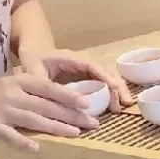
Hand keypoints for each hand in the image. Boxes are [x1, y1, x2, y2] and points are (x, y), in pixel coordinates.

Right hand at [0, 73, 100, 152]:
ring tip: (75, 133)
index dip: (68, 95)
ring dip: (56, 128)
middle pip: (45, 106)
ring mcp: (2, 111)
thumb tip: (68, 102)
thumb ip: (37, 90)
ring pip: (34, 120)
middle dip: (70, 115)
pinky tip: (38, 147)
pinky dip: (24, 141)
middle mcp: (13, 94)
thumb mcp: (15, 84)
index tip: (86, 103)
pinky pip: (11, 135)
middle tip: (91, 123)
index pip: (48, 87)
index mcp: (20, 81)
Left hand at [18, 47, 133, 110]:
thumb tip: (59, 103)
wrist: (35, 53)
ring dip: (116, 90)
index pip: (90, 64)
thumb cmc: (34, 61)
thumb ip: (45, 86)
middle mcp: (81, 61)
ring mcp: (86, 68)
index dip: (103, 75)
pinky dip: (110, 93)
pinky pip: (101, 83)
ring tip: (124, 106)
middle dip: (116, 84)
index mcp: (69, 57)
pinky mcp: (86, 76)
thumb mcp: (34, 73)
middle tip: (126, 102)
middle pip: (103, 70)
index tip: (114, 87)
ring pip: (105, 77)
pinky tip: (115, 106)